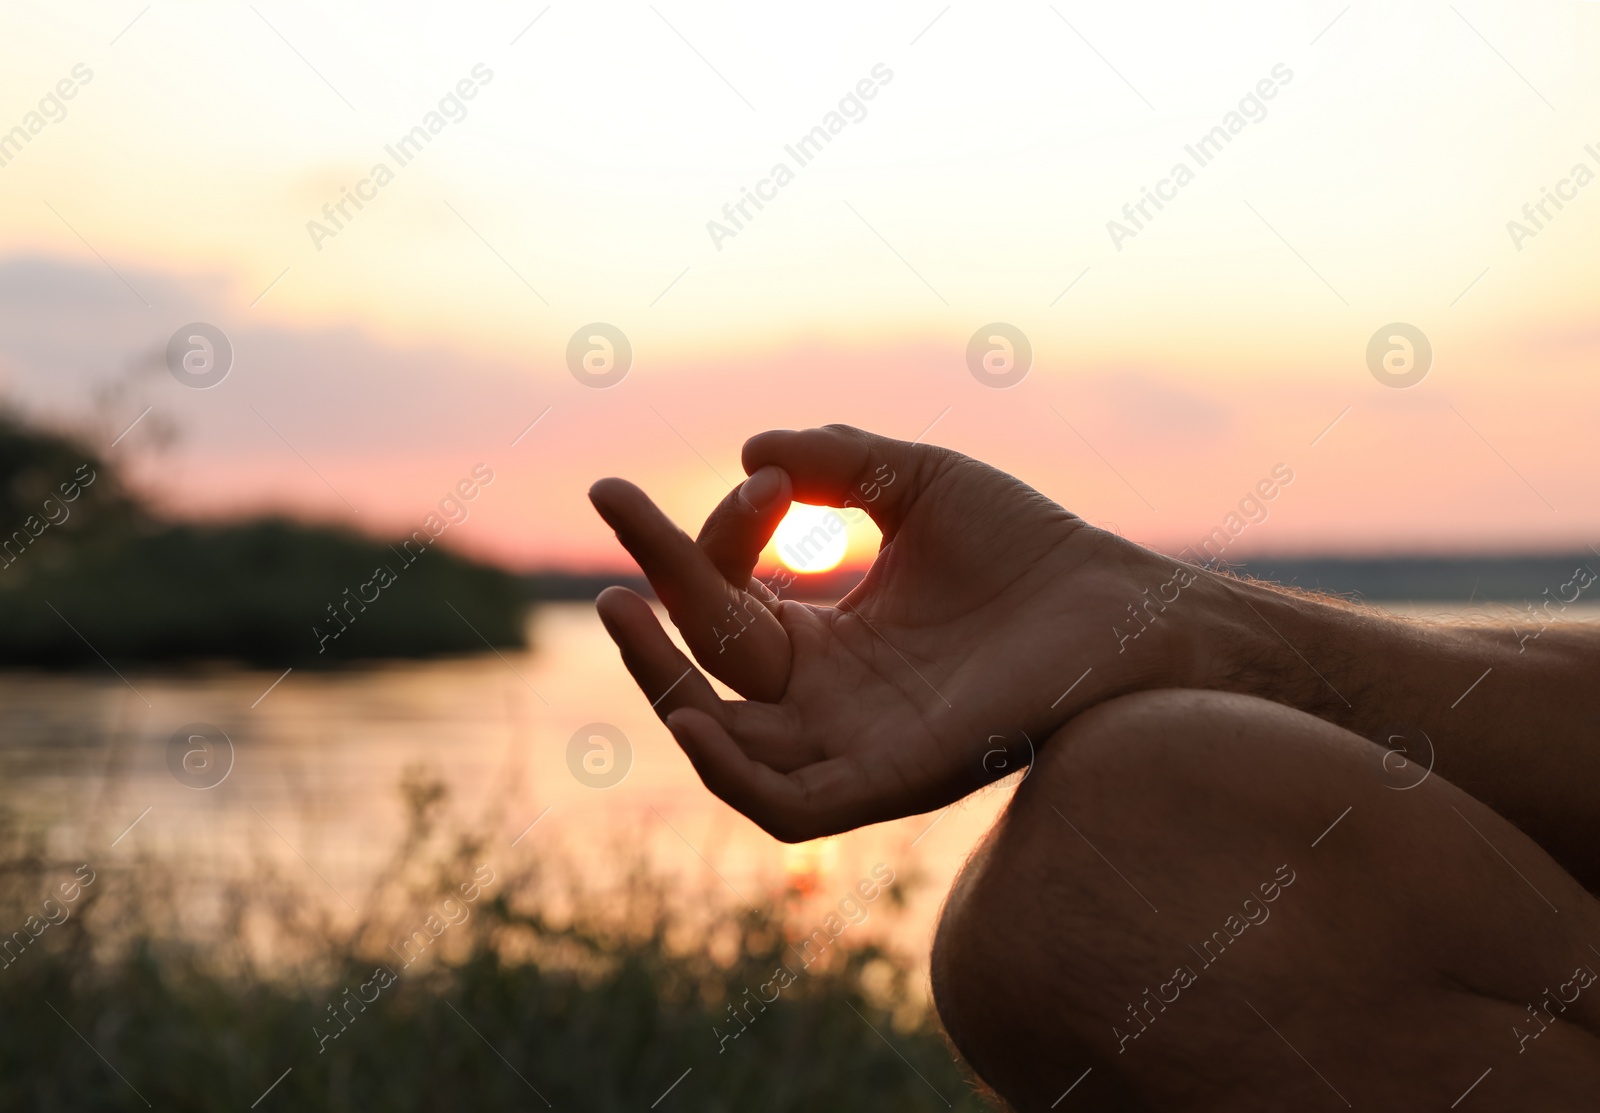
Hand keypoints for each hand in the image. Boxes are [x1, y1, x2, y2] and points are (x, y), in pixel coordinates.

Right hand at [589, 425, 1198, 840]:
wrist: (1120, 604)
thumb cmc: (1029, 546)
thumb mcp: (916, 480)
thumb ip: (834, 461)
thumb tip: (747, 451)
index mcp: (828, 638)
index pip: (730, 597)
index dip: (720, 533)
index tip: (764, 477)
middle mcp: (828, 698)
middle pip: (707, 666)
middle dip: (652, 594)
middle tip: (612, 505)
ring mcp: (853, 744)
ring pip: (721, 742)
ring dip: (658, 679)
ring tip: (620, 604)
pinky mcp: (889, 783)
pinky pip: (784, 807)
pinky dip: (726, 772)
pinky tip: (688, 710)